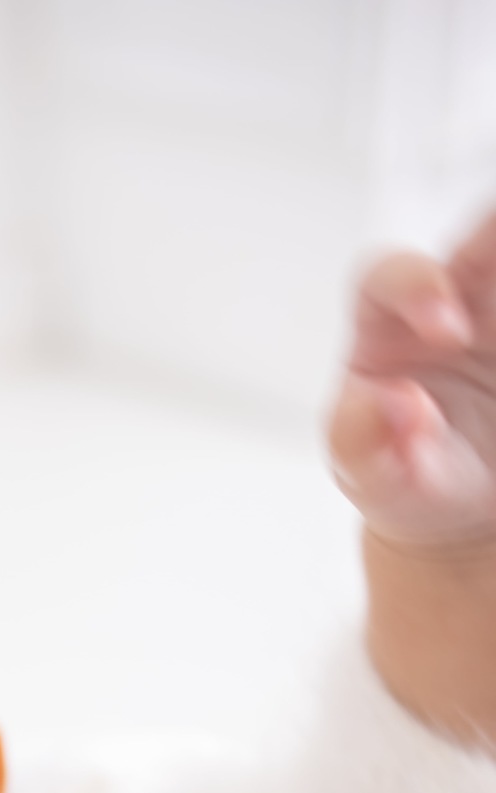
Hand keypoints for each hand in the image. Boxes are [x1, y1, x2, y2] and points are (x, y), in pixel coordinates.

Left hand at [329, 211, 495, 548]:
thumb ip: (361, 442)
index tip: (450, 331)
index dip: (415, 285)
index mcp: (383, 326)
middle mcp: (449, 299)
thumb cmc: (404, 479)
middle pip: (479, 241)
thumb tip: (387, 404)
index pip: (385, 278)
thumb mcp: (374, 477)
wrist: (461, 503)